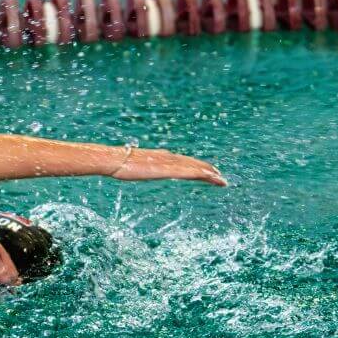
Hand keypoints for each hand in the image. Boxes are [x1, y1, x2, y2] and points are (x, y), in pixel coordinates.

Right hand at [111, 146, 227, 185]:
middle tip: (219, 175)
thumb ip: (131, 167)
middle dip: (205, 169)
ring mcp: (170, 163)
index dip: (193, 165)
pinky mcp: (171, 169)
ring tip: (221, 179)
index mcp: (159, 157)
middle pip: (192, 163)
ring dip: (209, 173)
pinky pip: (193, 172)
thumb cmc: (116, 165)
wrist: (116, 161)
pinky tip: (213, 178)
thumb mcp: (126, 168)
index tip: (202, 170)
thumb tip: (123, 169)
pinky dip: (204, 174)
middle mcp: (168, 157)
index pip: (180, 161)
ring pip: (196, 167)